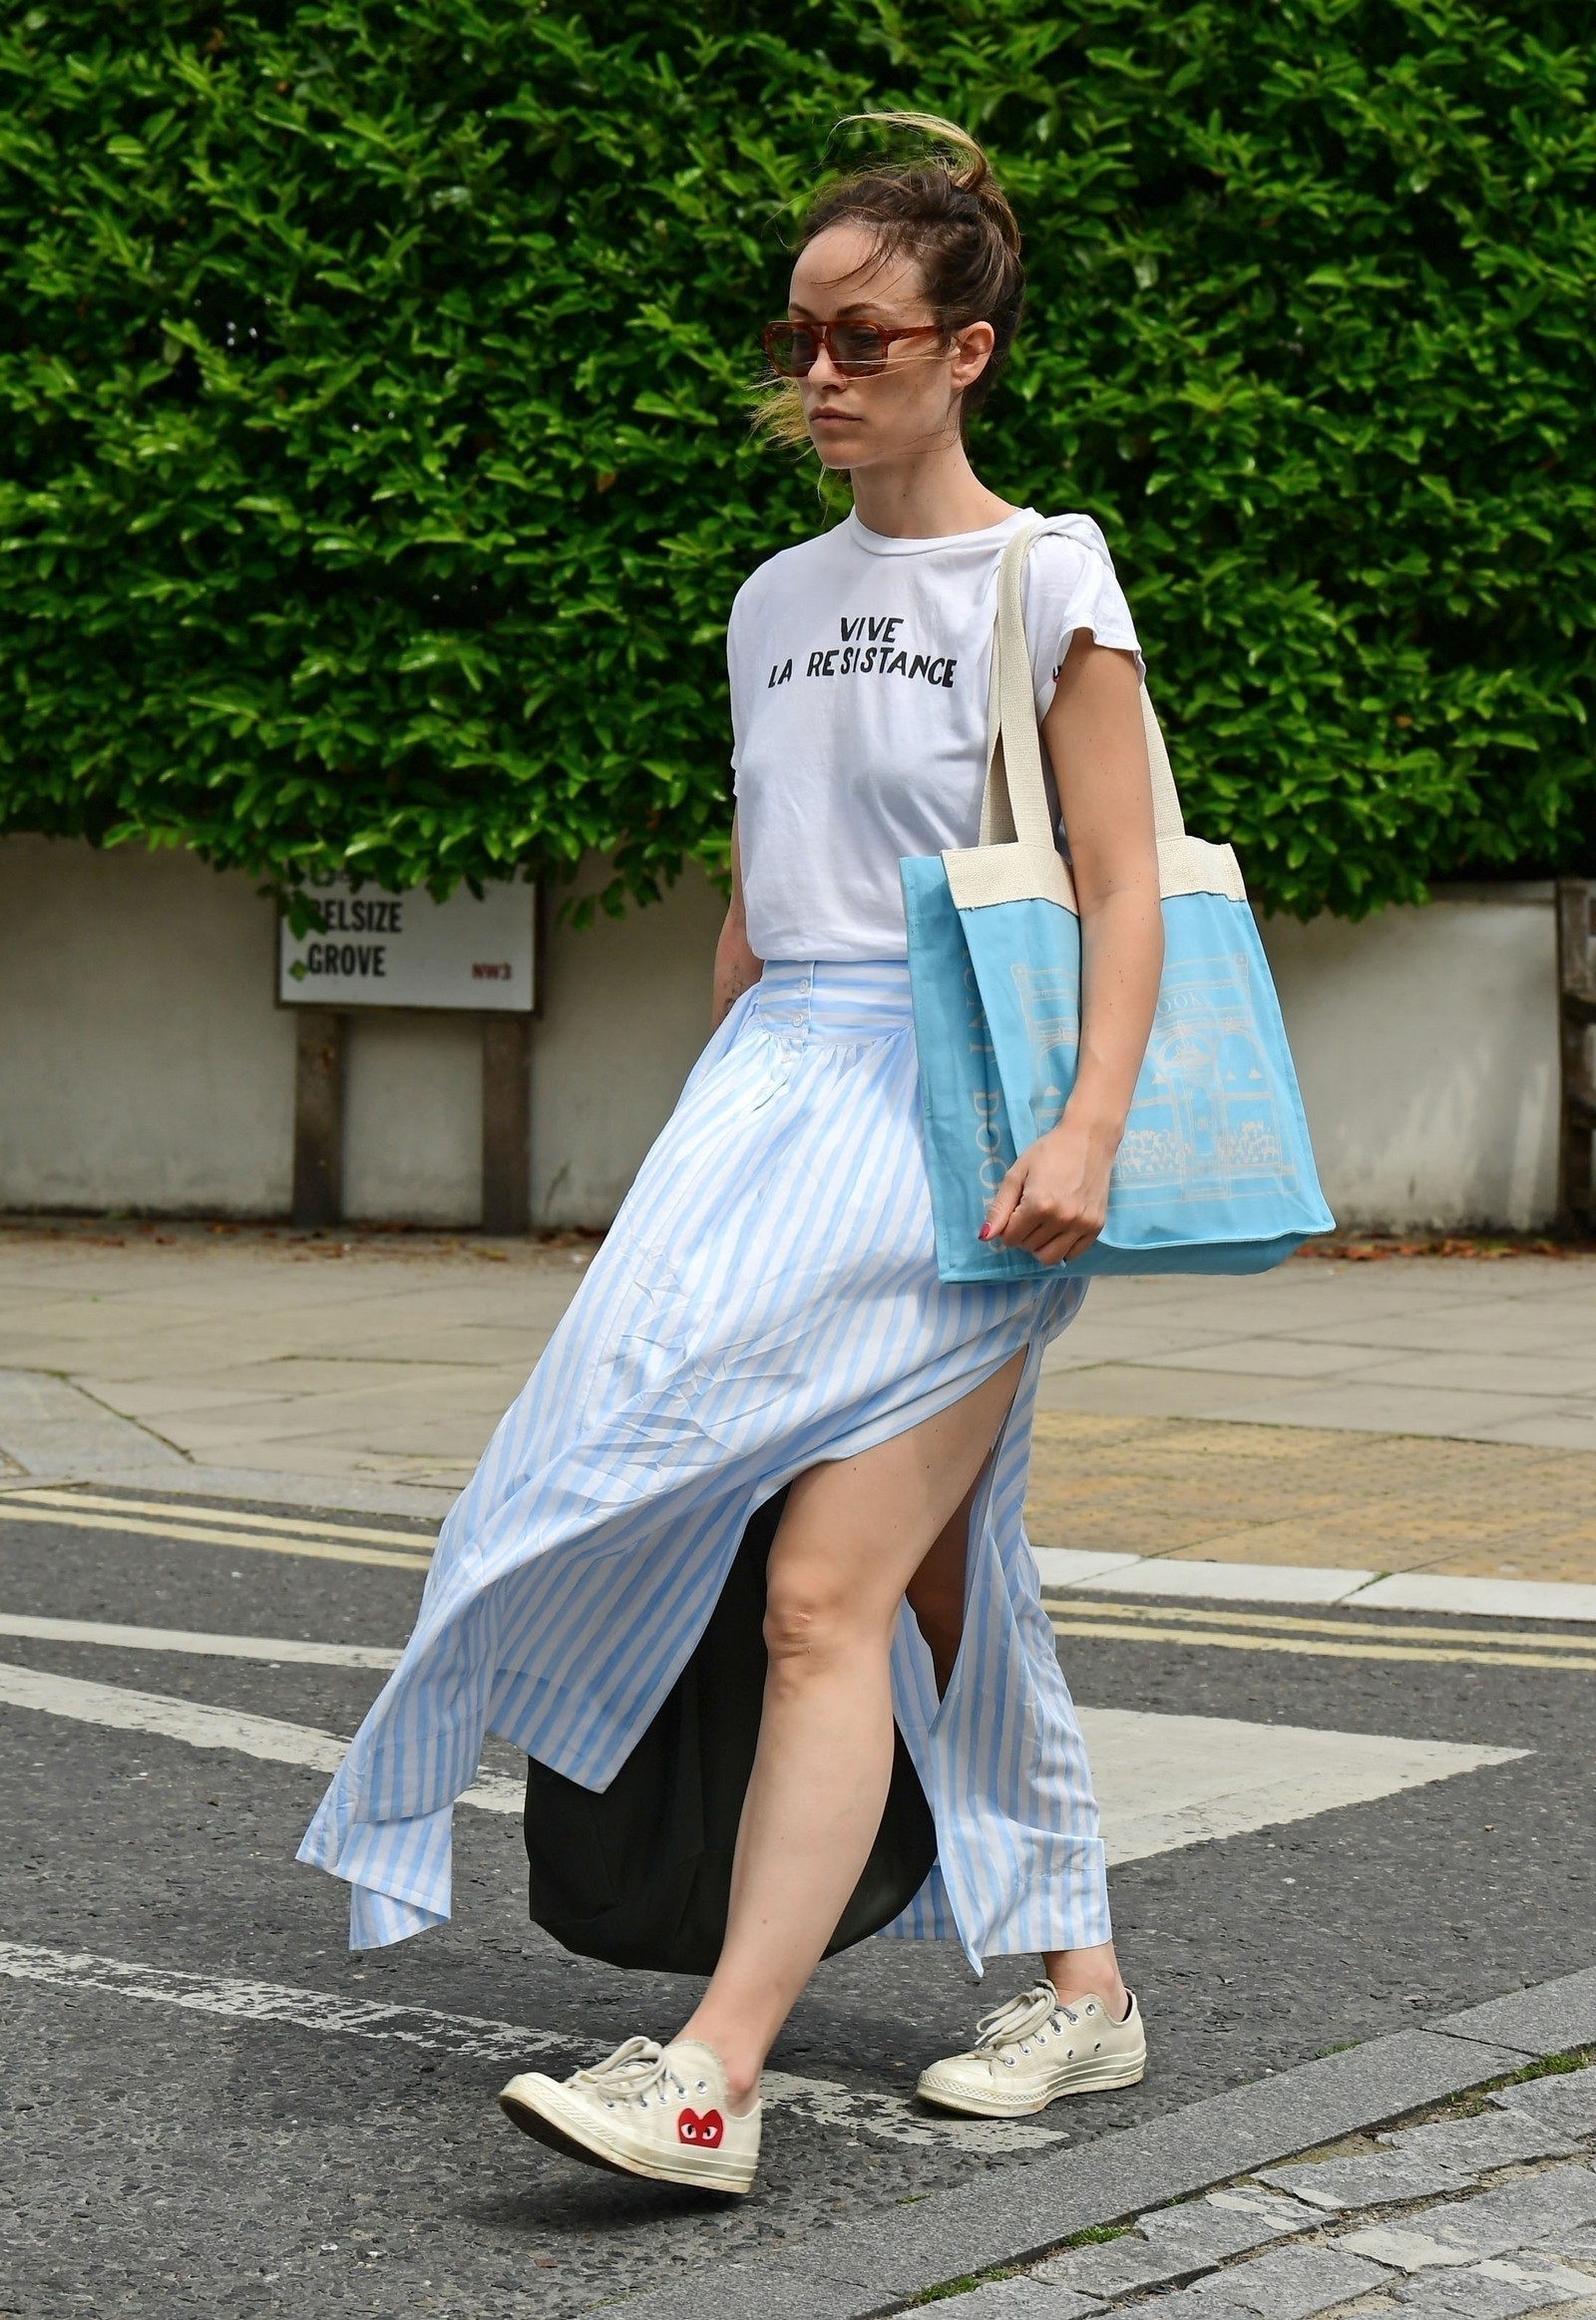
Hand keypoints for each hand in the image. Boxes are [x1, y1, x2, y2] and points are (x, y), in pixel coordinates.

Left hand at [980, 1106, 1118, 1266]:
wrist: (1089, 1139)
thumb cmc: (1049, 1152)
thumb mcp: (1017, 1174)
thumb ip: (999, 1207)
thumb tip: (984, 1236)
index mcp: (1039, 1205)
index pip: (1010, 1238)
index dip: (1007, 1226)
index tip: (1015, 1209)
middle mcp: (1062, 1219)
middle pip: (1028, 1248)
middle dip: (1023, 1234)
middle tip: (1030, 1211)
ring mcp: (1082, 1225)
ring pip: (1049, 1258)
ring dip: (1040, 1245)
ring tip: (1043, 1224)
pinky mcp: (1096, 1227)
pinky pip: (1072, 1255)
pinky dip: (1061, 1247)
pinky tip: (1060, 1228)